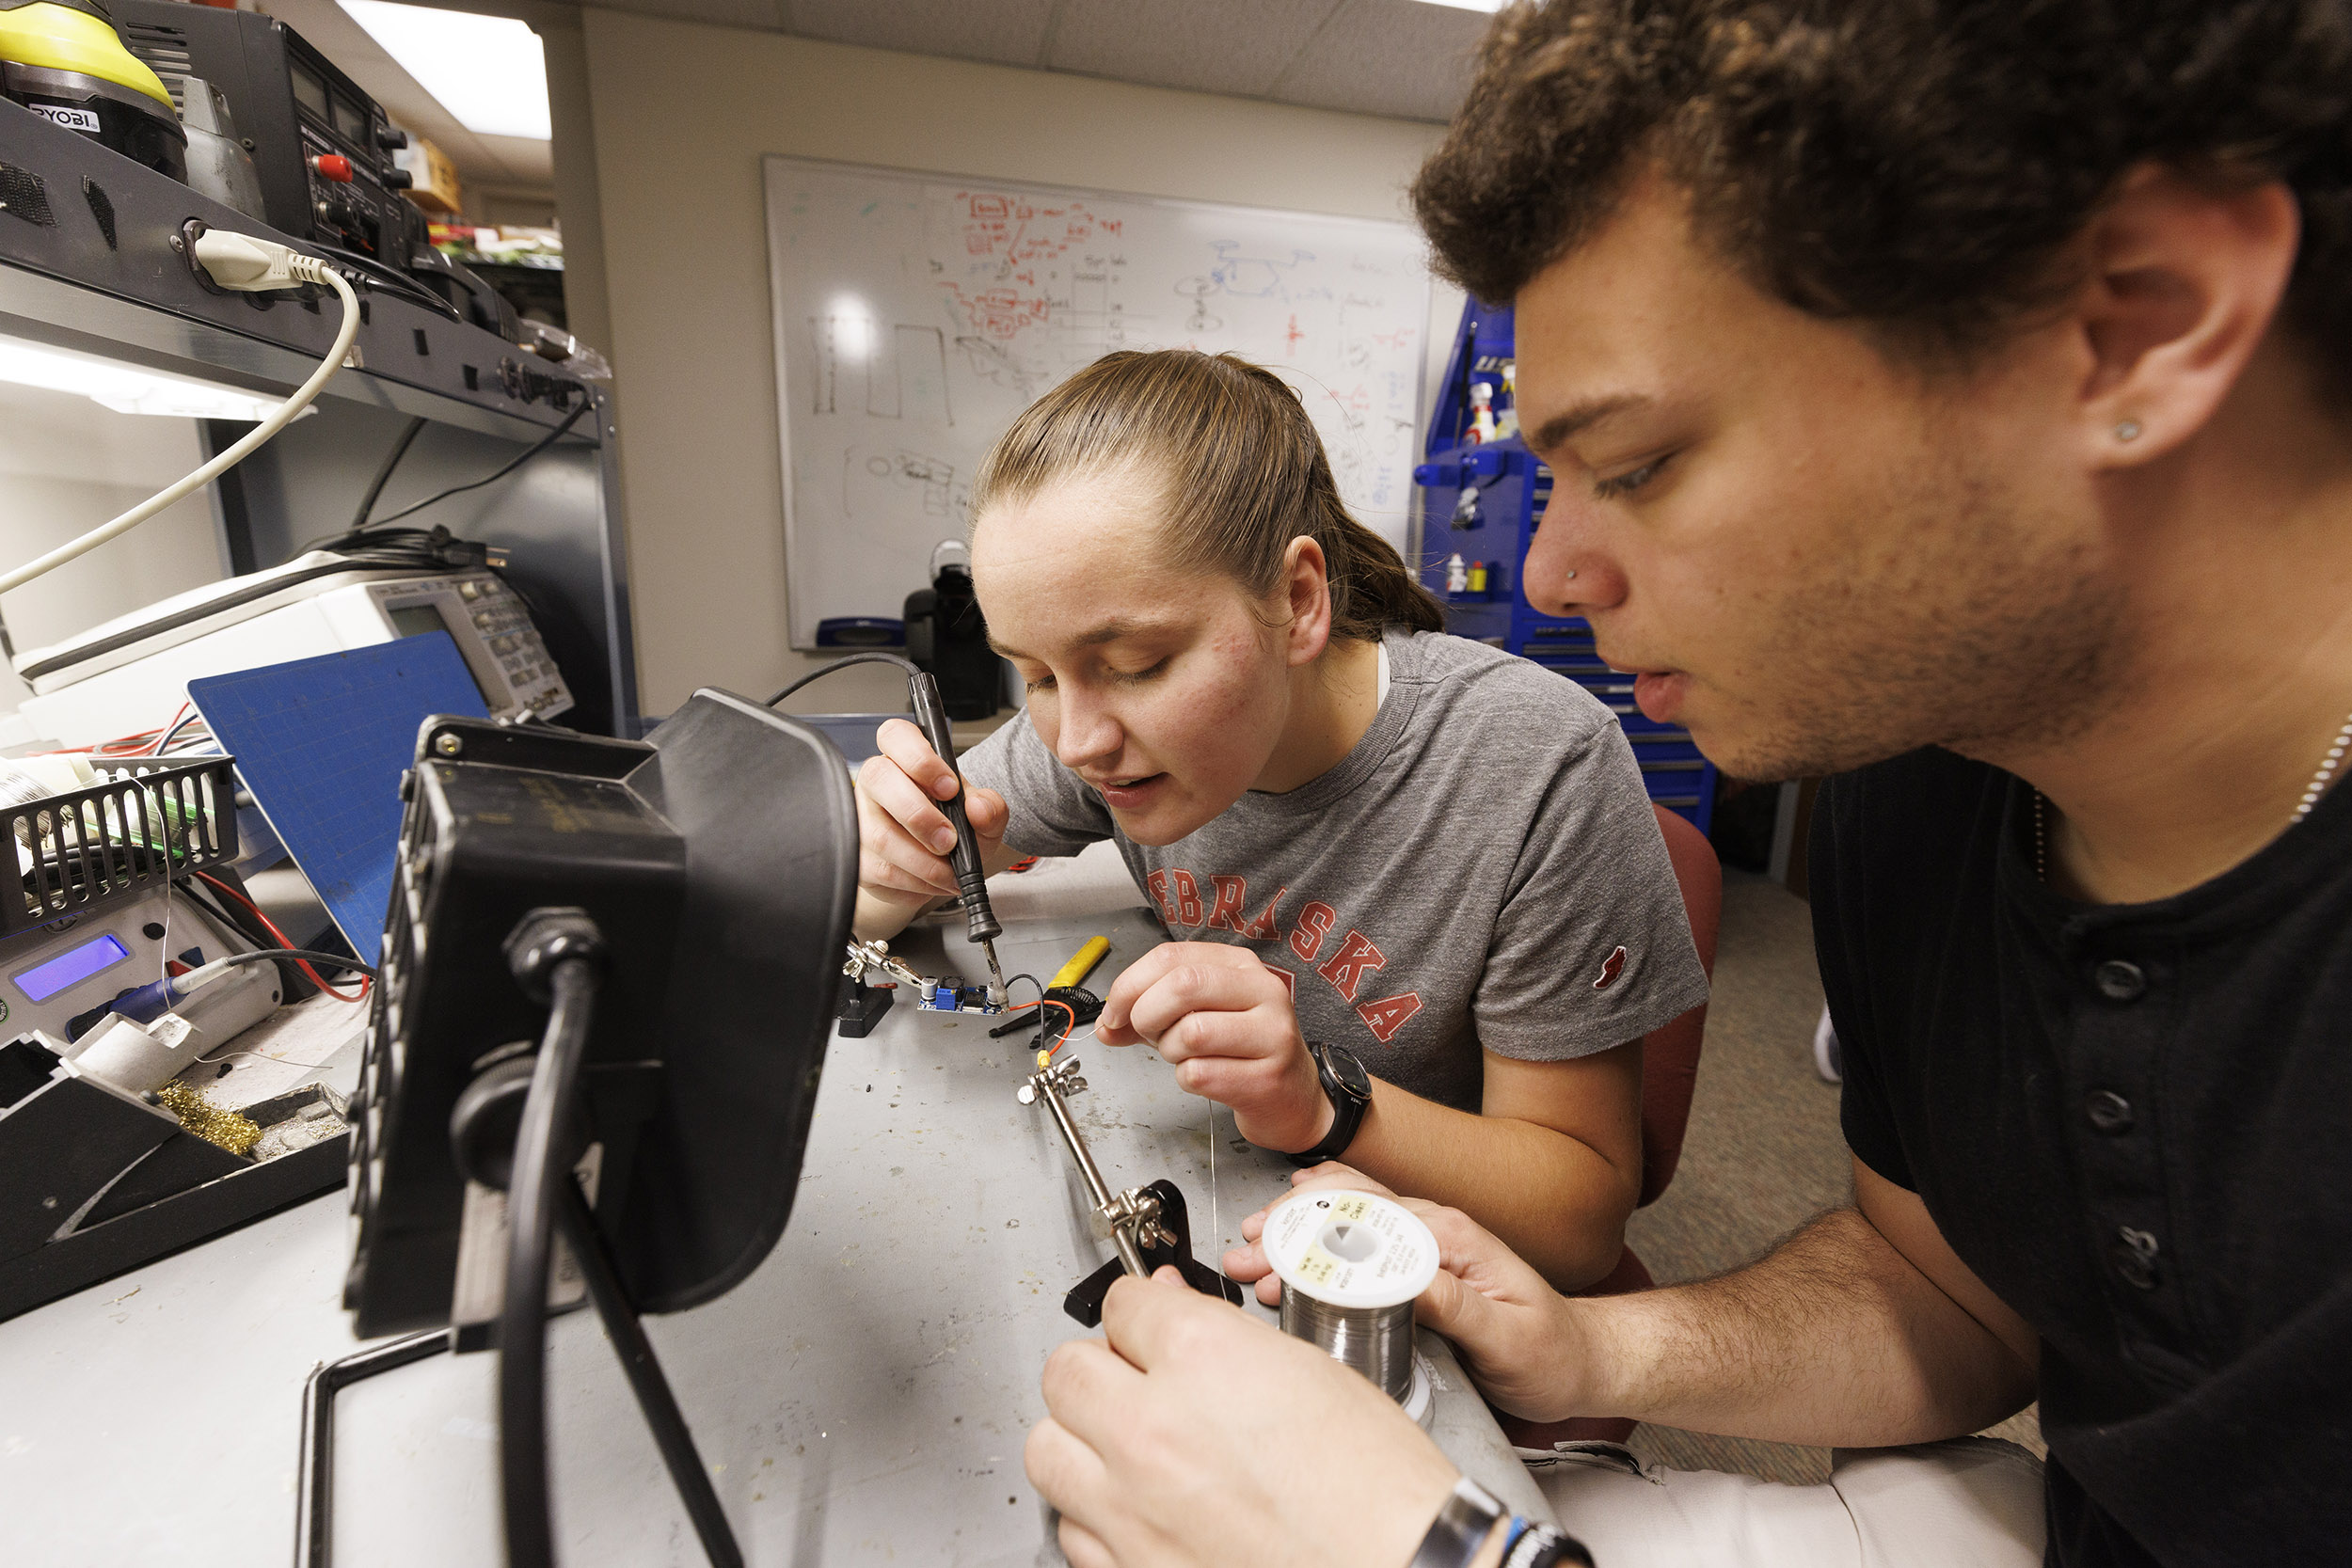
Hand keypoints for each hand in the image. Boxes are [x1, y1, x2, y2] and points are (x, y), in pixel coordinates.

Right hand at [854, 718, 1007, 929]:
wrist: (940, 867)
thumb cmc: (956, 828)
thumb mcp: (983, 817)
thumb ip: (990, 808)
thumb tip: (978, 809)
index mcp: (904, 757)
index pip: (896, 735)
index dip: (920, 758)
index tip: (950, 788)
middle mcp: (876, 782)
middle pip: (879, 778)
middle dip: (920, 814)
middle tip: (950, 840)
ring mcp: (861, 818)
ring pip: (880, 834)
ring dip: (924, 860)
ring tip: (951, 871)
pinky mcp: (857, 856)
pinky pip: (881, 870)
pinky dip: (916, 882)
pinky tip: (935, 881)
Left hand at [1027, 1268, 1460, 1567]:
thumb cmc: (1380, 1490)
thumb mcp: (1310, 1372)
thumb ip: (1226, 1339)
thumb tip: (1172, 1315)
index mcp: (1200, 1358)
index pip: (1121, 1303)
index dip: (1141, 1308)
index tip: (1147, 1321)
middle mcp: (1151, 1429)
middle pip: (1065, 1371)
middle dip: (1099, 1367)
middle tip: (1132, 1377)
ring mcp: (1132, 1507)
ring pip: (1048, 1449)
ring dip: (1081, 1439)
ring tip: (1123, 1443)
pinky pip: (1071, 1528)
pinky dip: (1096, 1514)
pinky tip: (1137, 1507)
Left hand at [1094, 943, 1327, 1151]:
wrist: (1294, 1098)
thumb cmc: (1242, 1051)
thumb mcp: (1199, 1015)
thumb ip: (1150, 1011)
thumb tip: (1107, 1024)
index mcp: (1240, 965)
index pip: (1171, 957)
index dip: (1129, 985)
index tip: (1115, 1013)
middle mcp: (1262, 990)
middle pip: (1183, 986)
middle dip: (1147, 1016)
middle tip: (1148, 1035)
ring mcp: (1271, 1034)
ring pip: (1191, 1033)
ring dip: (1170, 1052)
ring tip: (1185, 1057)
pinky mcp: (1268, 1077)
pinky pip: (1200, 1074)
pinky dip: (1187, 1080)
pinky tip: (1207, 1078)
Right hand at [1227, 1176, 1593, 1420]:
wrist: (1582, 1359)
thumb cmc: (1551, 1352)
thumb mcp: (1507, 1339)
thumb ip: (1454, 1306)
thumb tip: (1398, 1280)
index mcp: (1453, 1239)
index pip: (1367, 1224)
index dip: (1311, 1239)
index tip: (1272, 1258)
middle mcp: (1437, 1230)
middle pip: (1348, 1214)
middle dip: (1287, 1230)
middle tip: (1243, 1253)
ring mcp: (1428, 1241)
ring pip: (1349, 1217)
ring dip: (1296, 1227)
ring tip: (1251, 1246)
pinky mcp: (1422, 1260)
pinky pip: (1364, 1229)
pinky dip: (1323, 1222)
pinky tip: (1297, 1217)